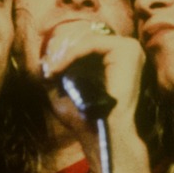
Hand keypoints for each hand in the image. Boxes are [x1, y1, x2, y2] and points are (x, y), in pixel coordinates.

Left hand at [40, 19, 144, 138]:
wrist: (103, 132)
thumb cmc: (87, 118)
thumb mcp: (67, 91)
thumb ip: (58, 74)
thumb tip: (42, 62)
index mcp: (121, 60)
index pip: (90, 46)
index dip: (67, 54)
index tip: (49, 71)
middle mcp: (130, 51)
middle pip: (89, 41)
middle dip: (65, 54)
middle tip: (48, 70)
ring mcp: (131, 49)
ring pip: (89, 41)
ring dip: (66, 55)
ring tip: (52, 72)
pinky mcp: (127, 50)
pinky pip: (92, 44)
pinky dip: (72, 55)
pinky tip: (59, 69)